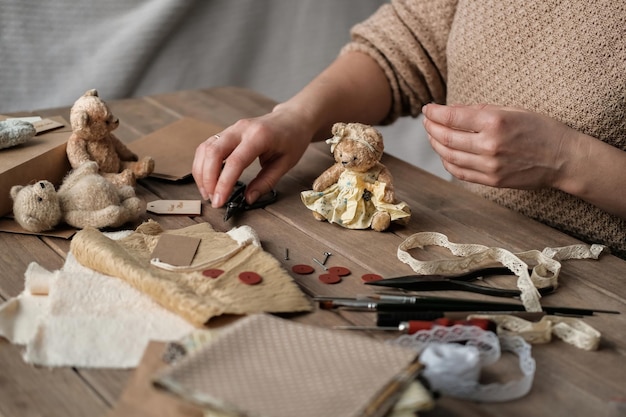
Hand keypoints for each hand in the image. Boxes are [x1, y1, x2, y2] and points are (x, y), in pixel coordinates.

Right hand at [192, 105, 313, 206]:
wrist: (292, 119)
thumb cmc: (292, 139)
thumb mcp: (286, 164)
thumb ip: (266, 182)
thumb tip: (248, 199)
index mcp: (259, 136)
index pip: (234, 161)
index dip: (223, 184)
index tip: (219, 201)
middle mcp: (241, 129)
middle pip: (213, 152)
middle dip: (207, 179)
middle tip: (212, 199)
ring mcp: (232, 128)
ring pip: (205, 148)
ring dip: (201, 172)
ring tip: (207, 192)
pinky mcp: (227, 132)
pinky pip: (207, 146)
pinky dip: (203, 164)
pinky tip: (207, 179)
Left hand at [422, 103, 578, 189]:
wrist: (563, 158)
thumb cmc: (540, 129)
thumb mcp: (513, 110)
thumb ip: (480, 110)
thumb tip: (452, 110)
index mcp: (495, 122)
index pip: (452, 117)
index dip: (434, 113)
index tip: (428, 109)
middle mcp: (489, 145)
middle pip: (446, 138)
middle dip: (431, 128)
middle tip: (427, 121)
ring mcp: (489, 165)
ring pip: (449, 156)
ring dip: (436, 145)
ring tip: (432, 136)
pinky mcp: (491, 180)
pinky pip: (459, 172)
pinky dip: (447, 162)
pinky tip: (444, 153)